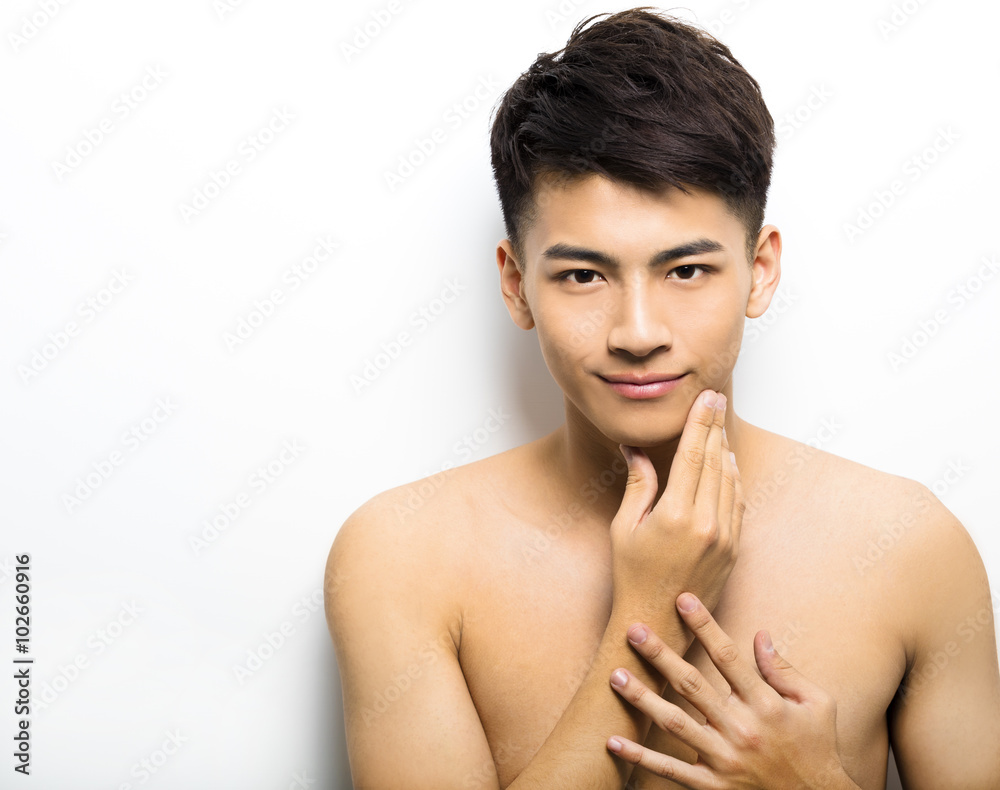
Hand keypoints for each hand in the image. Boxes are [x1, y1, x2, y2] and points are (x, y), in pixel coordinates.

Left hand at [606, 593, 857, 789]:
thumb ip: (785, 670)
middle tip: (633, 629)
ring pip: (675, 723)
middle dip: (660, 655)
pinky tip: (614, 741)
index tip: (682, 599)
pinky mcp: (713, 786)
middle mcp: (741, 729)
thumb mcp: (817, 705)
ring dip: (642, 698)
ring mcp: (724, 759)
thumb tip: (760, 634)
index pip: (727, 656)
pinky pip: (671, 770)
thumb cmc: (818, 750)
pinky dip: (640, 757)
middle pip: (692, 684)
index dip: (703, 625)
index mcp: (765, 704)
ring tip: (615, 675)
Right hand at [610, 389, 742, 623]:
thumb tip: (634, 449)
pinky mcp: (734, 549)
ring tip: (718, 427)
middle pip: (715, 461)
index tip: (705, 398)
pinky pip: (737, 503)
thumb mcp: (625, 527)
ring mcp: (725, 537)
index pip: (693, 454)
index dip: (700, 422)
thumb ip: (638, 484)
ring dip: (725, 449)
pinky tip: (727, 463)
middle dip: (714, 427)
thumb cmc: (632, 575)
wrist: (658, 621)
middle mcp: (707, 524)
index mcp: (676, 515)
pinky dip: (733, 478)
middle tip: (715, 399)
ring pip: (730, 479)